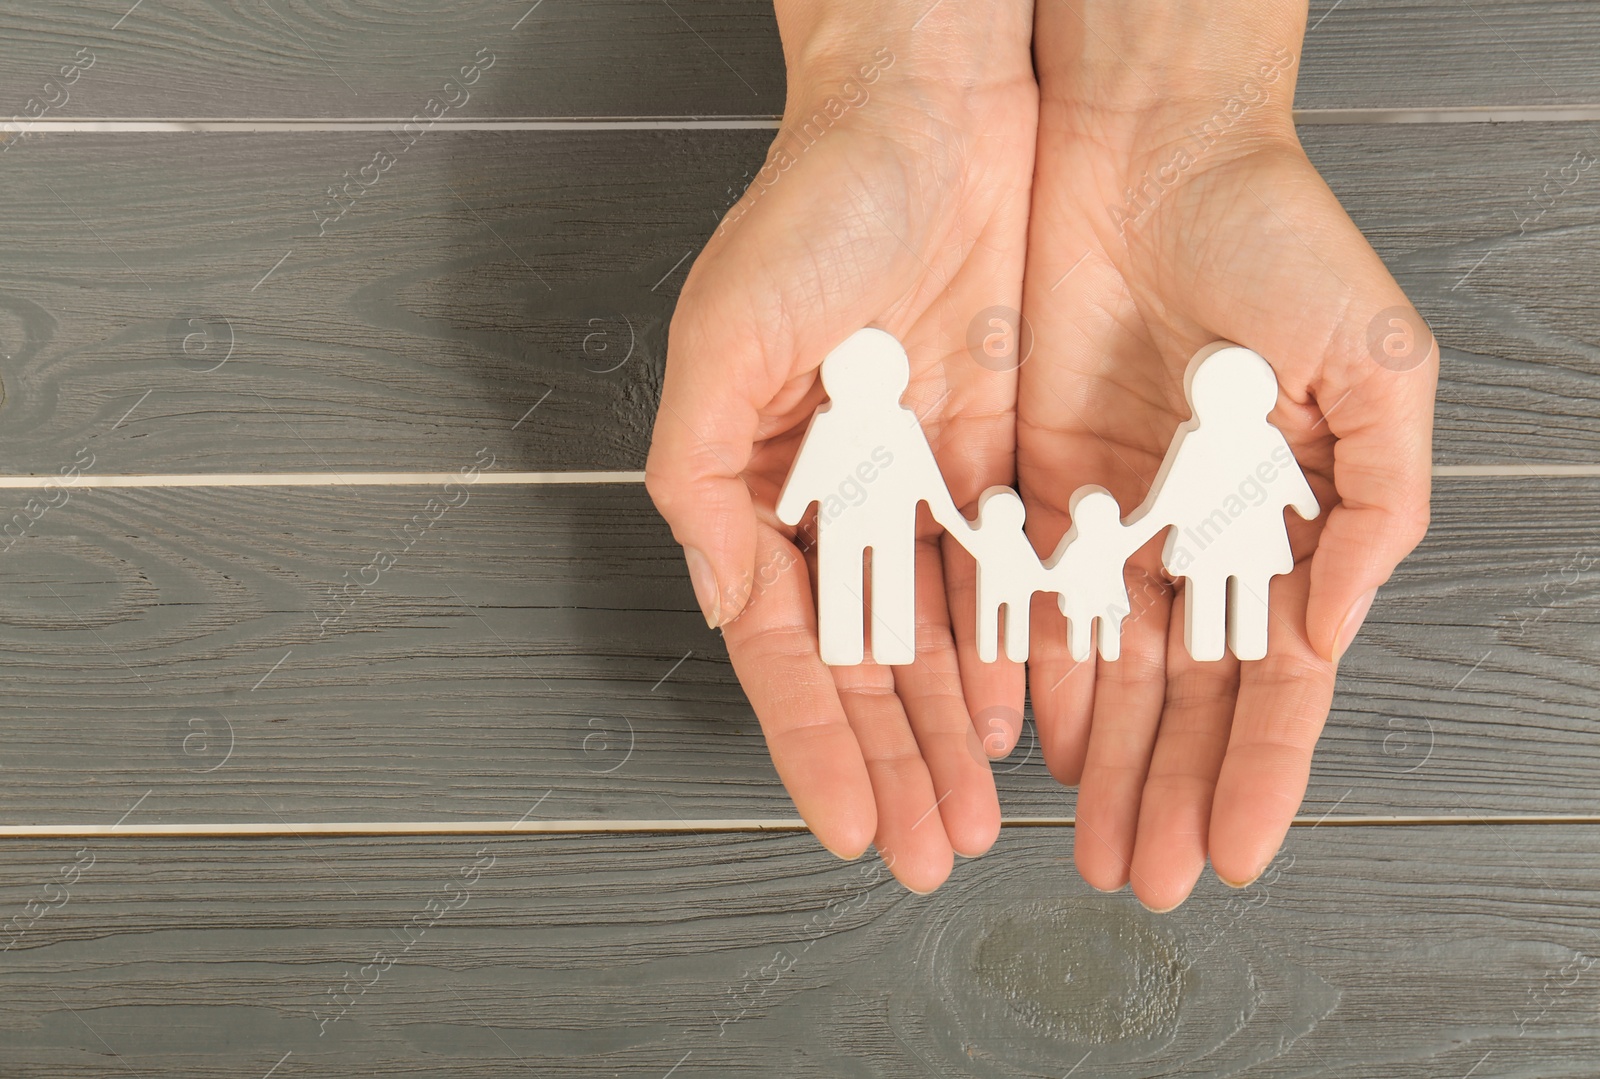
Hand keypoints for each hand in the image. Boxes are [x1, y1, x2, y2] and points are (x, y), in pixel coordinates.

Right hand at [645, 0, 1036, 891]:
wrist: (935, 109)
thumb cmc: (813, 205)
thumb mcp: (722, 337)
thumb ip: (701, 479)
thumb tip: (724, 602)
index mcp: (759, 483)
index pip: (789, 645)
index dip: (816, 742)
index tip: (847, 826)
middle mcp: (839, 497)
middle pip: (868, 661)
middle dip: (895, 761)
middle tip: (926, 849)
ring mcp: (921, 481)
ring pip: (941, 633)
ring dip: (955, 727)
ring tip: (977, 810)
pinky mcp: (999, 450)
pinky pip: (1009, 570)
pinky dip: (1017, 643)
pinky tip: (1027, 710)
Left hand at [1016, 1, 1436, 908]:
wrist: (1147, 148)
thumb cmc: (1275, 236)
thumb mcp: (1372, 365)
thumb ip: (1372, 506)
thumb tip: (1338, 631)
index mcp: (1285, 521)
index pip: (1273, 679)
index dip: (1259, 772)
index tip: (1234, 855)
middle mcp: (1196, 534)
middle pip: (1183, 695)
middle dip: (1167, 789)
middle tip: (1142, 879)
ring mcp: (1115, 513)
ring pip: (1105, 666)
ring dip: (1101, 756)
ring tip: (1088, 839)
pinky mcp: (1035, 478)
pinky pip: (1029, 595)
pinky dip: (1030, 669)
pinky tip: (1030, 738)